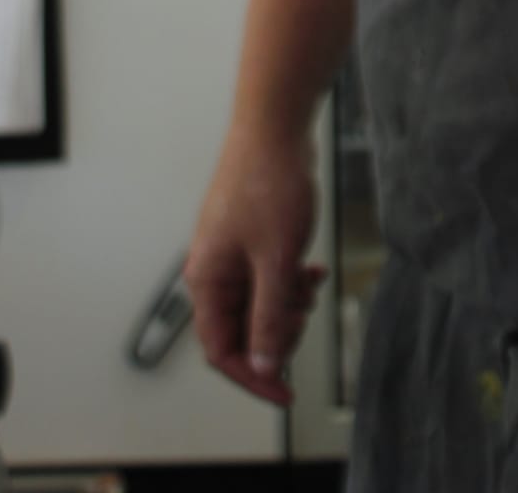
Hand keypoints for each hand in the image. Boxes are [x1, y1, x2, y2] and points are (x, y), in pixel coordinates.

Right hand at [184, 129, 324, 406]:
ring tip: (309, 282)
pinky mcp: (250, 235)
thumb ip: (270, 316)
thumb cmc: (267, 182)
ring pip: (258, 301)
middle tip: (305, 313)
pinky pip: (268, 275)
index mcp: (207, 279)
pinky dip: (290, 278)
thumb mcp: (276, 259)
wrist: (275, 125)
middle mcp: (213, 268)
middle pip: (241, 329)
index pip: (221, 351)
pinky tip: (310, 268)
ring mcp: (231, 251)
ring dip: (288, 302)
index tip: (285, 392)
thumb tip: (266, 363)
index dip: (254, 376)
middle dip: (278, 329)